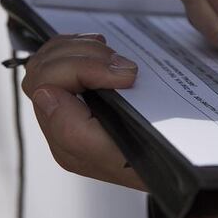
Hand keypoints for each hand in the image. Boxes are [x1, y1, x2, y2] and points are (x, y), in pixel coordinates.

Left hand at [21, 33, 145, 189]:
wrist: (172, 170)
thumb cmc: (153, 166)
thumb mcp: (121, 156)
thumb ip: (74, 131)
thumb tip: (45, 94)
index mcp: (64, 138)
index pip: (47, 83)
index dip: (83, 68)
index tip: (125, 75)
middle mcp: (60, 123)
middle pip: (44, 68)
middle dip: (84, 55)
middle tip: (123, 64)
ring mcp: (68, 107)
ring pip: (51, 59)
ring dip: (83, 49)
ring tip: (115, 58)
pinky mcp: (81, 94)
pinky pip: (63, 60)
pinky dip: (82, 47)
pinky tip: (104, 53)